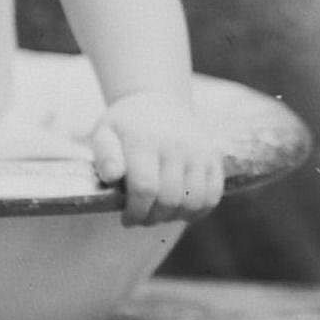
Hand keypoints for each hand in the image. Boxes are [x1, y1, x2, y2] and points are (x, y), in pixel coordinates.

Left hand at [91, 91, 223, 226]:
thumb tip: (112, 177)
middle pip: (169, 199)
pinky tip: (181, 210)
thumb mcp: (105, 132)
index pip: (145, 188)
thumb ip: (105, 156)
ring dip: (174, 217)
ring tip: (159, 213)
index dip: (137, 211)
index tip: (127, 219)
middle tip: (142, 218)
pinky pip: (212, 197)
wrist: (158, 99)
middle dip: (153, 218)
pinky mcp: (214, 158)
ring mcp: (199, 152)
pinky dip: (198, 212)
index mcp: (145, 140)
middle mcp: (176, 145)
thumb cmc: (126, 125)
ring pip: (193, 202)